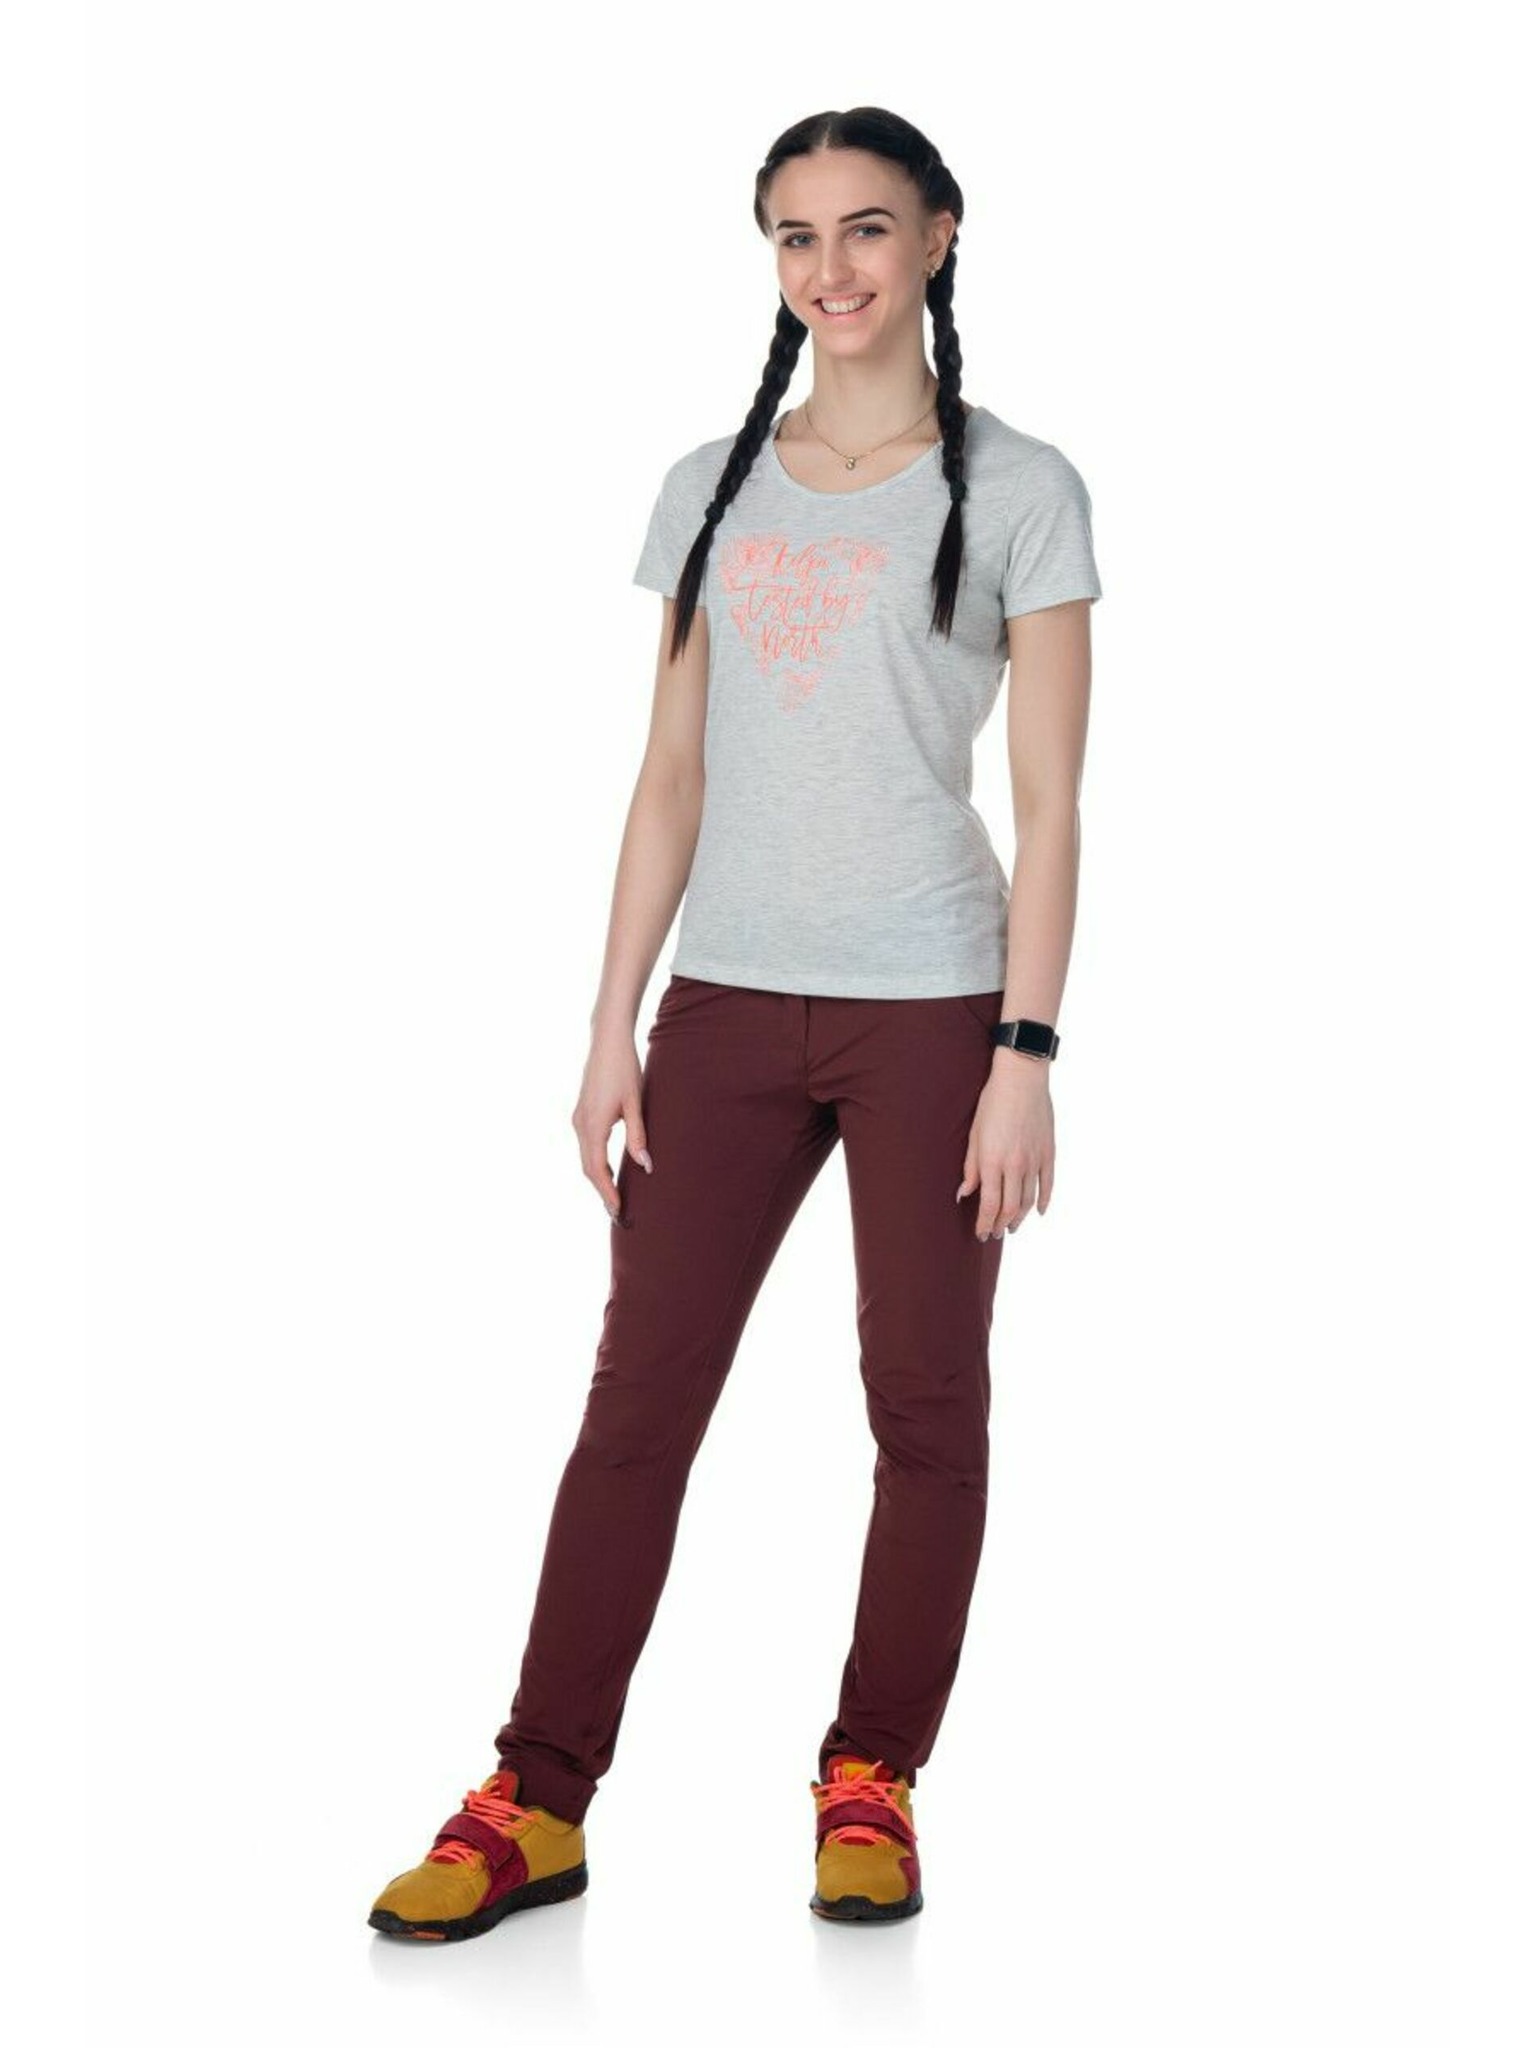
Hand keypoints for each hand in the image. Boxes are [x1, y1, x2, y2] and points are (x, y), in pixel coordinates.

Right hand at [572, 1025, 652, 1222]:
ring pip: (586, 1157)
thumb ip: (638, 1135)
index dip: (607, 1191)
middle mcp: (580, 1124)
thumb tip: (645, 1165)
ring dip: (599, 1177)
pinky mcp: (582, 1113)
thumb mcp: (635, 1102)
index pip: (596, 1168)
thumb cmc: (624, 1068)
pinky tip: (609, 1170)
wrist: (607, 1041)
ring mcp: (578, 1118)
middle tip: (617, 1212)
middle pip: (588, 1167)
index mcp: (593, 1124)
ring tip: (615, 1196)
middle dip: (602, 1190)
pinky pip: (586, 1146)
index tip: (617, 1210)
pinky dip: (596, 1162)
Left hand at [956, 1053, 1053, 1239]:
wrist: (1022, 1077)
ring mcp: (1035, 1160)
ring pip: (1030, 1201)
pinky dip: (1044, 1202)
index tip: (980, 1234)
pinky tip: (1039, 1212)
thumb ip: (970, 1167)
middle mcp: (1015, 1165)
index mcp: (992, 1161)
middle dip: (1000, 1225)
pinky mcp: (1049, 1152)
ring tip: (1012, 1226)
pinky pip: (1048, 1185)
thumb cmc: (992, 1102)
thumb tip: (963, 1194)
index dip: (984, 1224)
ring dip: (1020, 1218)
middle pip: (1010, 1208)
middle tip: (994, 1234)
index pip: (989, 1205)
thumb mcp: (974, 1134)